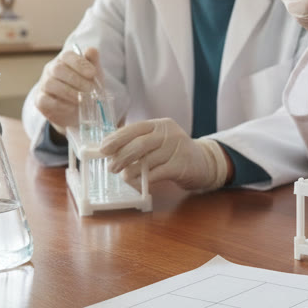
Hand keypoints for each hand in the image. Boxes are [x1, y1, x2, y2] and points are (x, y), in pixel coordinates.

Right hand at [33, 46, 101, 131]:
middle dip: (76, 80)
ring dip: (70, 92)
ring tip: (83, 99)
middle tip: (90, 89)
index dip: (80, 63)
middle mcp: (51, 69)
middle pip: (58, 69)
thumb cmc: (85, 87)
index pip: (67, 56)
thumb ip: (93, 62)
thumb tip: (91, 50)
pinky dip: (61, 104)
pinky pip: (46, 100)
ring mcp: (44, 85)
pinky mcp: (40, 100)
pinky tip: (72, 106)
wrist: (76, 110)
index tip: (93, 73)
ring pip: (51, 84)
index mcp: (64, 60)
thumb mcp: (93, 75)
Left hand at [100, 118, 229, 191]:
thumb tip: (111, 151)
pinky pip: (157, 173)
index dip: (117, 138)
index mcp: (160, 125)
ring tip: (124, 176)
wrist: (204, 163)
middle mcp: (169, 133)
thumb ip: (139, 143)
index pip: (135, 128)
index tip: (103, 149)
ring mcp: (177, 148)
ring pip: (147, 160)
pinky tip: (138, 183)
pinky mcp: (181, 165)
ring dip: (131, 171)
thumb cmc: (174, 153)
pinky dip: (145, 179)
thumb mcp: (159, 142)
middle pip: (140, 144)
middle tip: (111, 167)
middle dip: (122, 156)